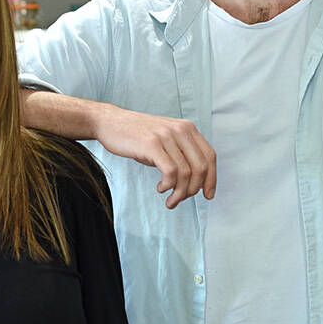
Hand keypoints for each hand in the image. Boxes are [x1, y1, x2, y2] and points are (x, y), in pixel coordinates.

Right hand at [96, 106, 215, 208]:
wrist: (110, 122)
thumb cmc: (138, 136)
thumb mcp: (166, 140)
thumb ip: (182, 154)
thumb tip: (197, 182)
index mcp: (187, 128)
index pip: (210, 156)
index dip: (212, 179)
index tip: (207, 195)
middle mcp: (181, 130)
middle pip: (201, 167)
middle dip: (193, 190)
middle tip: (180, 199)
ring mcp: (166, 136)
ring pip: (186, 173)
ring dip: (179, 193)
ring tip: (170, 201)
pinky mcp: (152, 144)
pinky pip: (171, 172)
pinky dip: (168, 186)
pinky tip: (160, 188)